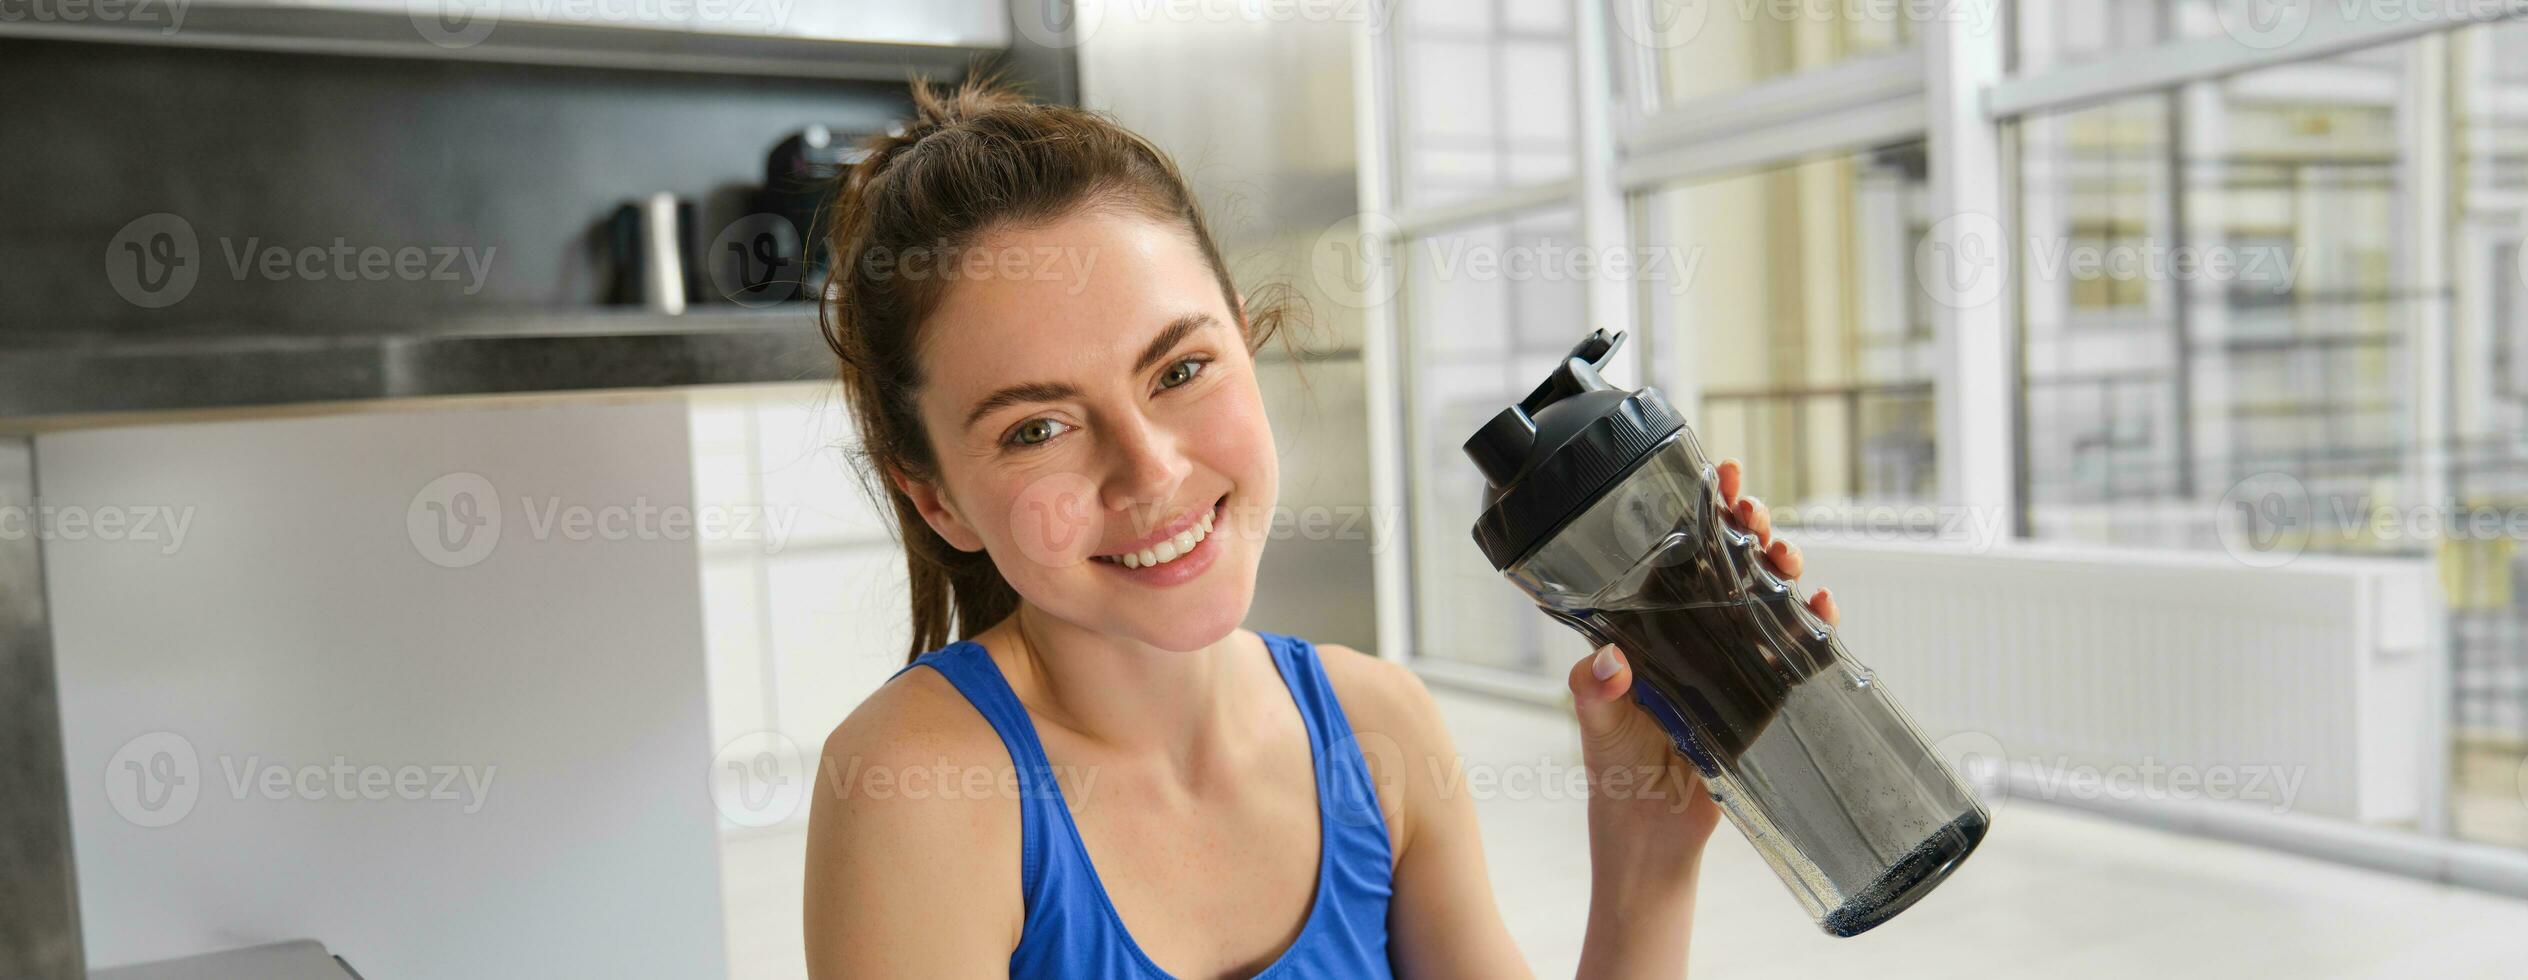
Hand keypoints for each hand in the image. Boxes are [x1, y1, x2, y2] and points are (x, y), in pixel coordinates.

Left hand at [1565, 458, 1838, 908]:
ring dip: (1782, 565)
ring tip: (1785, 554)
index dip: (1698, 510)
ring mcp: (1731, 659)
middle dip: (1748, 526)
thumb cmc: (1614, 771)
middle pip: (1728, 562)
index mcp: (1648, 626)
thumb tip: (1608, 662)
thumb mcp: (1597, 726)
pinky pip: (1797, 647)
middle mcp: (1692, 633)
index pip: (1675, 552)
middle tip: (1754, 511)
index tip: (1717, 472)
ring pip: (1766, 594)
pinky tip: (1822, 606)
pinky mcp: (1763, 693)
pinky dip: (1815, 621)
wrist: (1652, 834)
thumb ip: (1595, 691)